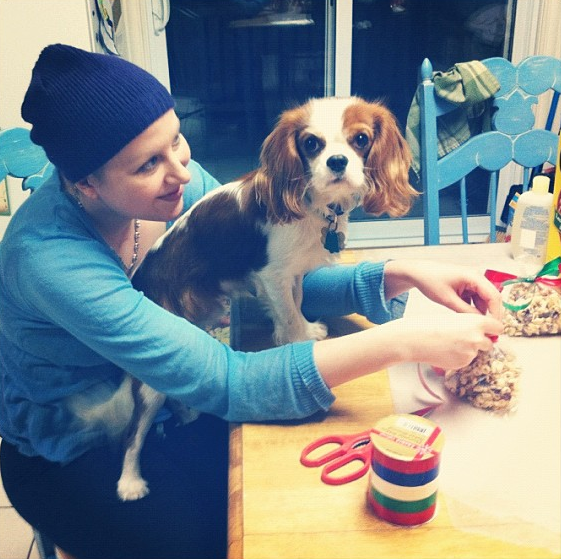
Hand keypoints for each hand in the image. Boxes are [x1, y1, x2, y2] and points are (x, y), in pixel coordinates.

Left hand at [384, 260, 502, 318]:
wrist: (418, 273)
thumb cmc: (430, 281)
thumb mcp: (448, 299)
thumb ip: (465, 311)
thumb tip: (479, 322)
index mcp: (474, 276)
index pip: (494, 296)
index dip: (496, 313)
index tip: (495, 327)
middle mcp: (476, 277)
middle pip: (491, 298)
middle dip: (491, 314)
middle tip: (488, 330)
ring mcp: (472, 282)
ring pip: (483, 300)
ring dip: (481, 312)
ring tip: (475, 326)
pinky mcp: (466, 286)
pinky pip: (475, 299)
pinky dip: (473, 308)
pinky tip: (467, 318)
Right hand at [392, 313, 503, 369]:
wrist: (414, 339)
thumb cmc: (430, 325)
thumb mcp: (454, 319)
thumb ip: (470, 325)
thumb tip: (481, 333)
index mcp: (476, 322)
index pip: (498, 327)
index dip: (492, 329)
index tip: (489, 330)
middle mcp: (477, 338)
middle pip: (489, 343)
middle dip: (481, 341)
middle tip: (465, 338)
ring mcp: (470, 353)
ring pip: (476, 352)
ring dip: (468, 350)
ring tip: (449, 344)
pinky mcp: (462, 364)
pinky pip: (465, 360)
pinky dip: (458, 357)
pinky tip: (445, 351)